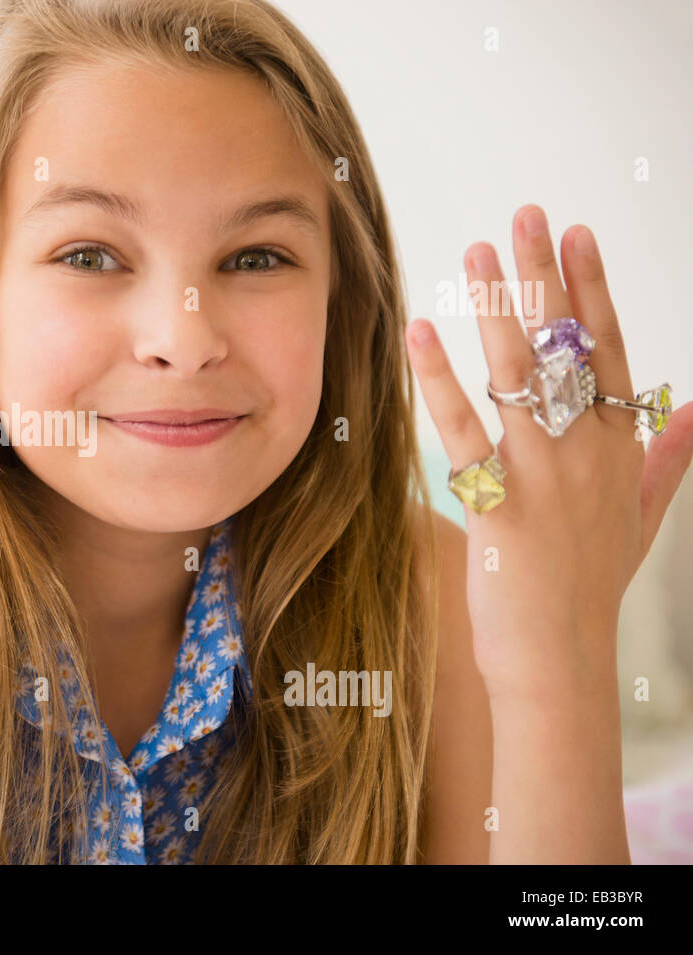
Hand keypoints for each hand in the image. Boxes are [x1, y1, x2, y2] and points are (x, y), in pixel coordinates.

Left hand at [406, 205, 692, 701]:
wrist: (561, 659)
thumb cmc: (591, 586)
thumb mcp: (643, 517)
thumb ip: (666, 459)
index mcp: (619, 448)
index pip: (611, 350)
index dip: (593, 289)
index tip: (577, 234)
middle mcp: (587, 452)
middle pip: (568, 346)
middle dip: (545, 276)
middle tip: (524, 214)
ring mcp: (545, 476)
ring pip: (522, 375)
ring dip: (498, 308)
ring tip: (476, 253)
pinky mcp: (499, 504)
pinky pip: (466, 430)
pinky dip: (441, 379)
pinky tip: (421, 333)